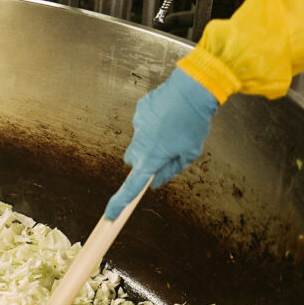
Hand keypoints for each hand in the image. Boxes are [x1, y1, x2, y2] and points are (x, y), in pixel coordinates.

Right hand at [104, 68, 219, 219]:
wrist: (193, 88)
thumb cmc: (194, 123)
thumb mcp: (190, 152)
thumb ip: (171, 170)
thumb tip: (156, 181)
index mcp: (151, 158)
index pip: (131, 187)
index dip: (120, 203)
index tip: (110, 216)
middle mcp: (139, 144)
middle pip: (133, 160)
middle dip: (144, 161)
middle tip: (164, 154)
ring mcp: (137, 125)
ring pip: (139, 140)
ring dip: (152, 138)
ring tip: (174, 126)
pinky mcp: (139, 111)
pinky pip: (144, 122)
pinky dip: (154, 121)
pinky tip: (170, 113)